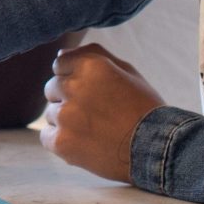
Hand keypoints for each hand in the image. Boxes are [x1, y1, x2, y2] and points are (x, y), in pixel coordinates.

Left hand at [40, 43, 164, 182]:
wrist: (157, 149)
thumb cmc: (143, 107)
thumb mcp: (126, 71)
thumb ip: (93, 55)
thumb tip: (59, 54)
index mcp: (90, 65)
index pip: (59, 64)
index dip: (71, 76)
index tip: (86, 91)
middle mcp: (74, 86)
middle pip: (52, 88)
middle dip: (67, 98)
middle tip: (92, 113)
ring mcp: (66, 115)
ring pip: (51, 113)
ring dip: (66, 121)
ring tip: (92, 130)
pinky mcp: (63, 142)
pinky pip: (46, 136)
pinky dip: (60, 141)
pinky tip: (81, 143)